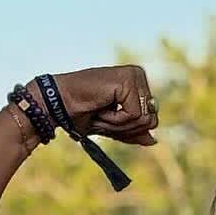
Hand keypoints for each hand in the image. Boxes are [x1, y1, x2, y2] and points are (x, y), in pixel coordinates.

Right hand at [27, 66, 158, 146]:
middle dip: (126, 128)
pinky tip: (102, 105)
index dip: (130, 129)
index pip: (151, 120)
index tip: (108, 118)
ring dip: (119, 124)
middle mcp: (138, 75)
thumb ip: (133, 132)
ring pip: (144, 119)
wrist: (62, 105)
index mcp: (137, 84)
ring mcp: (134, 75)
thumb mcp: (114, 127)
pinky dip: (116, 118)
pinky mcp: (128, 80)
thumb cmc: (83, 113)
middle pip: (151, 121)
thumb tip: (154, 139)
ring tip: (101, 110)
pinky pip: (134, 115)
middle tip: (103, 115)